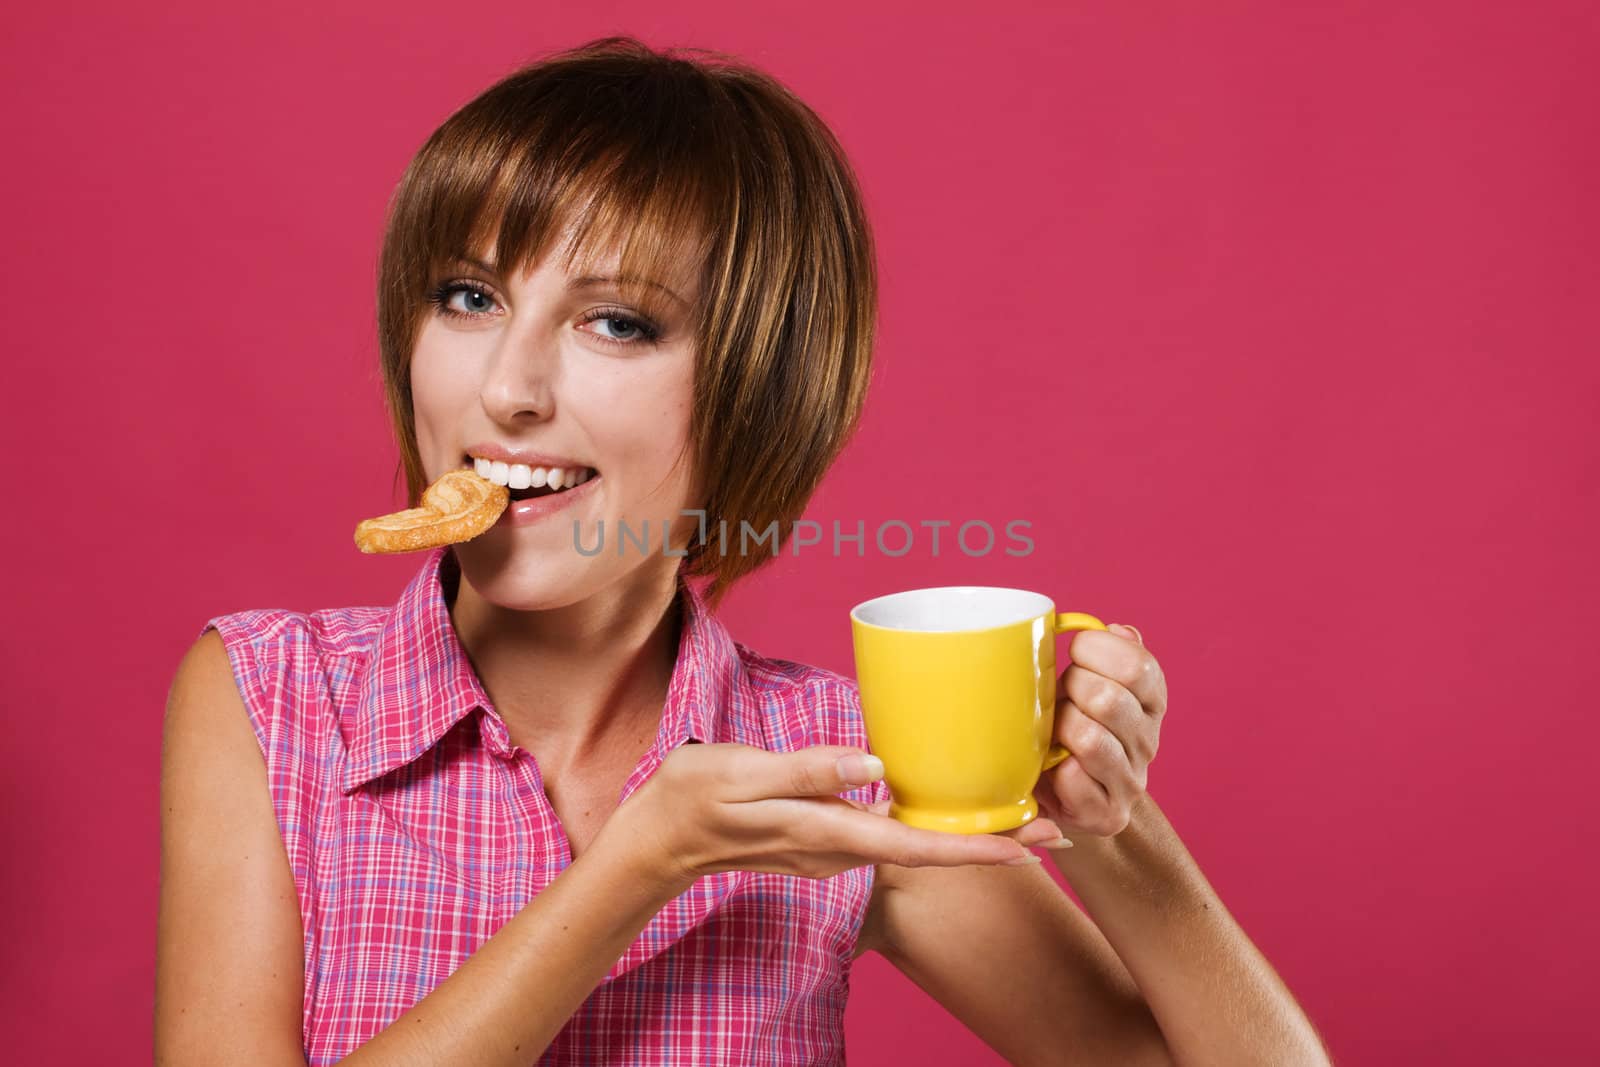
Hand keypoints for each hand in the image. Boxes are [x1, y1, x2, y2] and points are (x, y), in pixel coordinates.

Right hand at [614, 742, 1068, 896]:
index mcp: (828, 834)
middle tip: (1058, 822)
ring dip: (965, 834)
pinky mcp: (820, 835)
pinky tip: (940, 801)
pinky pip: (887, 835)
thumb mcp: (745, 775)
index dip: (980, 847)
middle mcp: (838, 849)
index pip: (919, 848)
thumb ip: (808, 772)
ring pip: (912, 845)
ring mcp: (830, 847)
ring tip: (1017, 807)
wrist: (654, 837)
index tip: (1036, 841)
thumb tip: (873, 769)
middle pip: (930, 851)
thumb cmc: (693, 799)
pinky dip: (927, 824)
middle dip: (993, 842)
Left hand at [1036, 623, 1167, 838]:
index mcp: (1150, 701)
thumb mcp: (1087, 682)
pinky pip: (1073, 778)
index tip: (1074, 653)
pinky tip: (1052, 765)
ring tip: (1052, 731)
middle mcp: (1149, 741)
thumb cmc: (1067, 727)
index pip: (1138, 664)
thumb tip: (1119, 630)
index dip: (1095, 650)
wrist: (1067, 799)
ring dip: (1059, 729)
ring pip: (1090, 739)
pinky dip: (1054, 768)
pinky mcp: (1108, 813)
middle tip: (1058, 696)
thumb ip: (1106, 652)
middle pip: (1109, 699)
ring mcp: (1131, 780)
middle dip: (1070, 689)